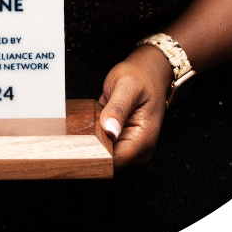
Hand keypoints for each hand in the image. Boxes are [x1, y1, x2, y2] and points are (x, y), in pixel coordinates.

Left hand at [97, 44, 172, 171]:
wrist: (148, 70)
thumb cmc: (141, 76)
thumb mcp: (127, 87)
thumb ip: (117, 109)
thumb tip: (110, 131)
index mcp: (144, 139)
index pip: (114, 161)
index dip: (95, 153)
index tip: (83, 139)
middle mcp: (139, 147)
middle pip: (107, 159)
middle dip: (93, 144)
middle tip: (89, 121)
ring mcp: (130, 144)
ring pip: (102, 151)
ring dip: (93, 137)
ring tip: (95, 115)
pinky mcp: (122, 139)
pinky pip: (103, 143)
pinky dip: (96, 132)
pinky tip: (96, 118)